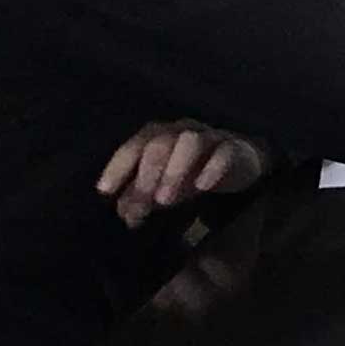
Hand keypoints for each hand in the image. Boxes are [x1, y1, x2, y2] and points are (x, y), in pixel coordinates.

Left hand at [95, 118, 267, 227]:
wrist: (239, 165)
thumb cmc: (190, 174)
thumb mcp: (160, 187)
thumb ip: (141, 198)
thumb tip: (124, 214)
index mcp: (160, 136)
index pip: (135, 145)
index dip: (118, 166)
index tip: (105, 191)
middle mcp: (182, 130)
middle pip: (160, 143)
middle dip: (147, 174)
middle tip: (141, 204)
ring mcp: (211, 136)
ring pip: (190, 142)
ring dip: (175, 170)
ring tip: (165, 200)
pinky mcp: (235, 148)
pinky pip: (225, 153)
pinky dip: (212, 168)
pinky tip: (203, 187)